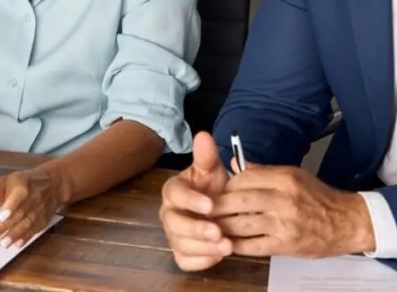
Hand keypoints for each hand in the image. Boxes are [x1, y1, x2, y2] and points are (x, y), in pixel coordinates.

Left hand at [0, 169, 61, 247]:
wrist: (54, 183)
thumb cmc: (24, 182)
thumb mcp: (9, 180)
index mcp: (23, 183)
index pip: (19, 195)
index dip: (11, 206)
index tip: (1, 217)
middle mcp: (34, 197)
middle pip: (20, 213)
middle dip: (6, 226)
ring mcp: (40, 210)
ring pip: (27, 223)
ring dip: (15, 234)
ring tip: (3, 243)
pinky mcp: (44, 220)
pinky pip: (34, 230)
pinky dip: (26, 238)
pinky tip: (17, 244)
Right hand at [159, 131, 233, 270]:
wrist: (218, 206)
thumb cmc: (212, 186)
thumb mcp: (211, 169)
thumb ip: (206, 156)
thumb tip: (203, 135)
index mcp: (174, 191)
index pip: (175, 195)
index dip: (191, 200)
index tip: (211, 204)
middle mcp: (169, 213)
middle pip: (174, 224)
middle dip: (196, 229)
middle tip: (219, 231)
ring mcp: (174, 234)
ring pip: (180, 244)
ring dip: (203, 247)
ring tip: (227, 246)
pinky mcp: (182, 252)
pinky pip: (186, 261)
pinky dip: (201, 261)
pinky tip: (219, 256)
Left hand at [212, 164, 372, 257]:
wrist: (344, 222)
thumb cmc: (318, 197)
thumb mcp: (294, 175)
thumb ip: (263, 171)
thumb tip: (235, 165)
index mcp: (284, 178)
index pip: (243, 178)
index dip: (226, 186)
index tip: (217, 190)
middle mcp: (282, 199)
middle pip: (237, 200)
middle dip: (217, 206)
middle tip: (205, 209)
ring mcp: (283, 224)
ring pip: (240, 224)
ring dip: (222, 227)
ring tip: (212, 227)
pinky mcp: (284, 245)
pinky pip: (251, 246)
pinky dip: (236, 245)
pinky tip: (227, 243)